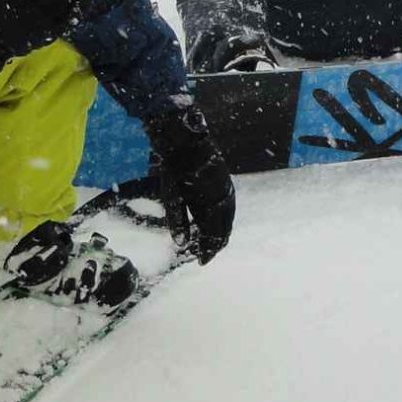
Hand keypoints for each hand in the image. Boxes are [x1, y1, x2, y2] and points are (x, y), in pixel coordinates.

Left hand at [143, 96, 234, 261]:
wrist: (186, 139)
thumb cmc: (175, 168)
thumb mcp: (172, 196)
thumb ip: (178, 220)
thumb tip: (182, 244)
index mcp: (211, 205)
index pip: (214, 236)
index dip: (207, 251)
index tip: (200, 262)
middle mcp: (224, 200)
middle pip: (224, 231)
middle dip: (215, 245)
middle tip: (204, 256)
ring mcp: (227, 190)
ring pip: (228, 220)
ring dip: (220, 233)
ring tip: (210, 243)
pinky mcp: (226, 183)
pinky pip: (229, 208)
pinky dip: (223, 221)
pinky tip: (215, 223)